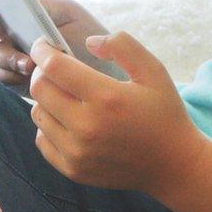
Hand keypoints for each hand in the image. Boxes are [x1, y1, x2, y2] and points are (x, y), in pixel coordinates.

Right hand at [0, 0, 107, 86]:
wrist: (106, 69)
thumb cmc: (88, 34)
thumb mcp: (69, 12)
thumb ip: (41, 4)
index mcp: (21, 10)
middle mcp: (12, 32)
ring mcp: (14, 57)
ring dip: (7, 56)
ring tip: (28, 62)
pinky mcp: (19, 81)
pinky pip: (5, 77)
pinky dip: (14, 75)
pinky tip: (31, 74)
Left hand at [27, 34, 204, 193]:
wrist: (173, 165)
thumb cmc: (163, 114)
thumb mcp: (154, 71)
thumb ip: (123, 46)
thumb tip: (90, 41)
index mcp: (106, 98)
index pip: (54, 67)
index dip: (43, 50)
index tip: (44, 45)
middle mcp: (87, 127)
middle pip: (39, 89)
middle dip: (42, 71)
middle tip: (55, 68)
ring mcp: (77, 152)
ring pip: (38, 114)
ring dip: (45, 99)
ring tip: (65, 95)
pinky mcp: (73, 170)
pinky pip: (42, 140)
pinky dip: (48, 126)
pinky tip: (67, 120)